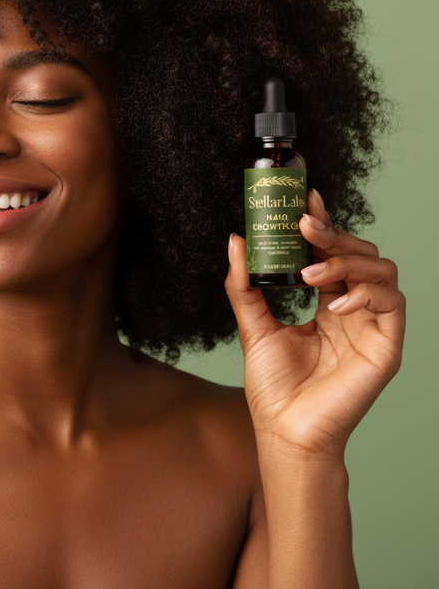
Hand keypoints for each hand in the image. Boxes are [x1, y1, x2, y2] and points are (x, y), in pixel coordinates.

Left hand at [225, 189, 403, 457]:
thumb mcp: (253, 326)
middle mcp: (353, 311)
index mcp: (326, 304)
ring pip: (381, 270)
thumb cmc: (273, 387)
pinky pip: (392, 304)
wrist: (284, 431)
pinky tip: (337, 303)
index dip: (323, 224)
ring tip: (311, 272)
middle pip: (359, 254)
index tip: (304, 197)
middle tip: (304, 223)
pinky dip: (367, 293)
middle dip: (334, 234)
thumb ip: (245, 285)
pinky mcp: (386, 347)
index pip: (332, 254)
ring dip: (347, 261)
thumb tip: (235, 240)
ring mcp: (372, 327)